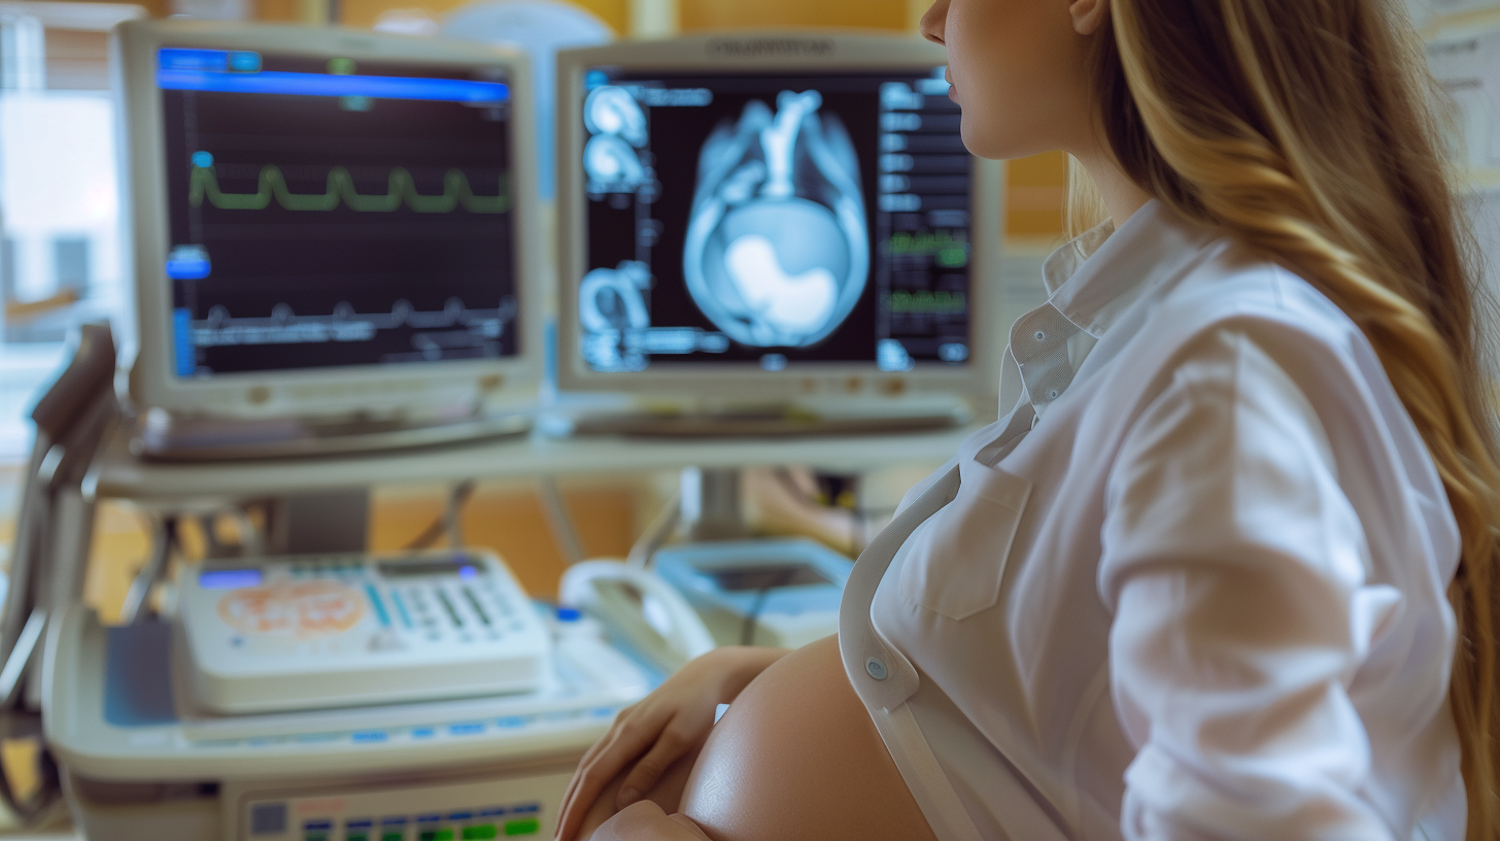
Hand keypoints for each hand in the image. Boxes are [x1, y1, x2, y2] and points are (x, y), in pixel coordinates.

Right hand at [555, 646, 786, 840]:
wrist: (706, 674)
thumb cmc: (698, 706)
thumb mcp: (680, 738)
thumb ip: (651, 767)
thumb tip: (624, 800)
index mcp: (628, 732)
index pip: (592, 777)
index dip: (576, 808)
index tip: (565, 834)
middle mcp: (618, 728)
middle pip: (583, 773)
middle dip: (568, 806)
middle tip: (558, 838)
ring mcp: (621, 724)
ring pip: (588, 763)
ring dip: (575, 794)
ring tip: (567, 820)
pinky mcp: (629, 725)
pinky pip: (599, 756)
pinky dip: (588, 778)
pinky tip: (587, 791)